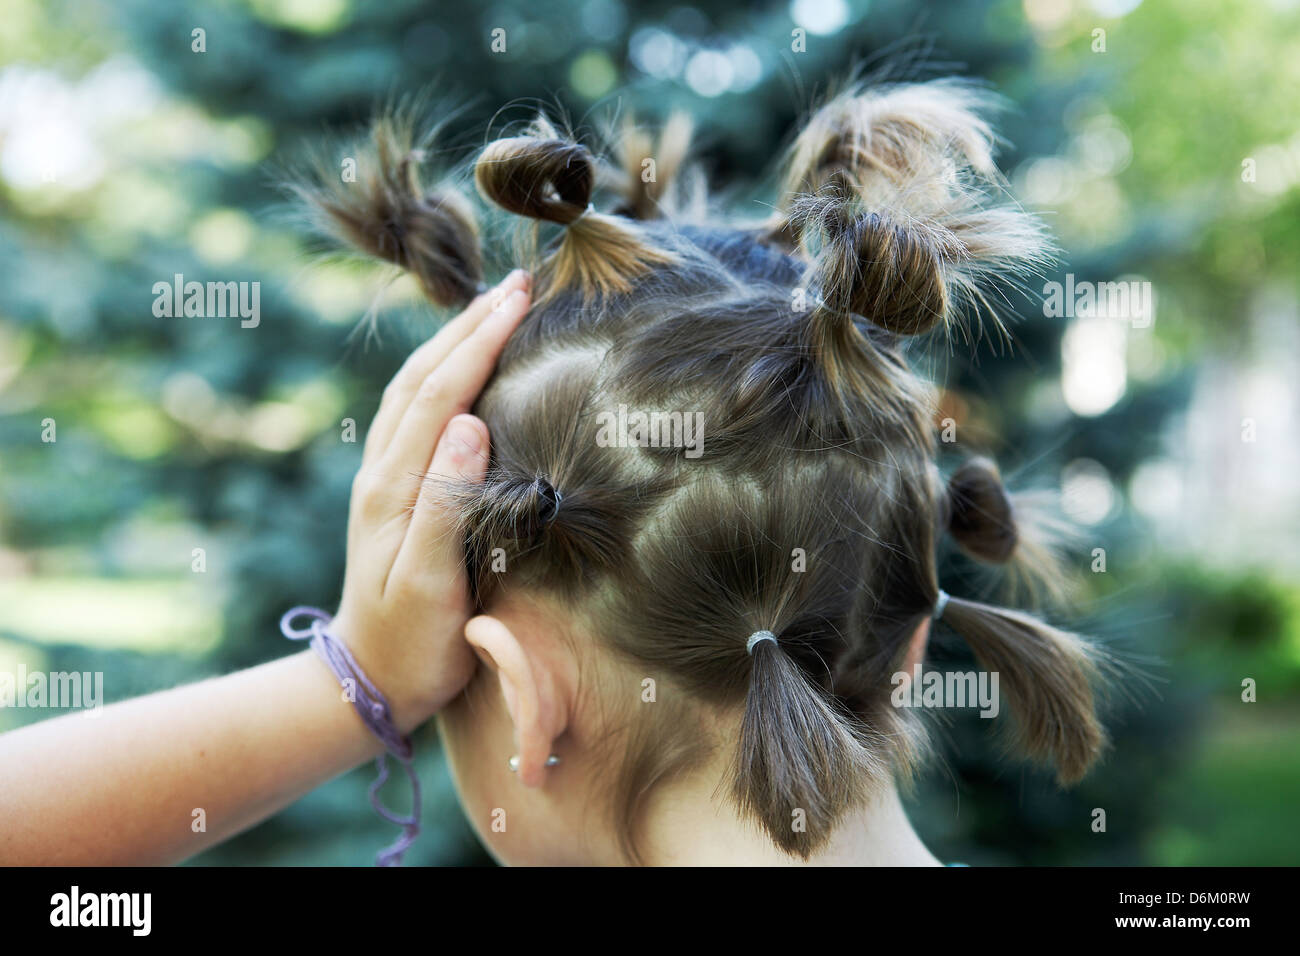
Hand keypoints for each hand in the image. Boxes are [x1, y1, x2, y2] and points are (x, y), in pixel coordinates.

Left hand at [331, 270, 530, 732]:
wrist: (370, 680)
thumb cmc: (412, 643)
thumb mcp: (429, 584)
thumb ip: (445, 503)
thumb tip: (468, 422)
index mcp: (394, 487)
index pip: (440, 393)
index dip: (480, 342)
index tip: (520, 298)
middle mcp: (383, 471)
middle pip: (423, 376)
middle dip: (470, 323)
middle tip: (519, 282)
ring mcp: (384, 478)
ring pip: (414, 387)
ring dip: (453, 339)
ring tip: (494, 305)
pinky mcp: (394, 491)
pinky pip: (415, 410)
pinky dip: (442, 371)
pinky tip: (462, 365)